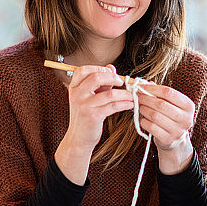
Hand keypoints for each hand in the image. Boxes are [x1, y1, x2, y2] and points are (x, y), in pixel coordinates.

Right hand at [55, 64, 133, 184]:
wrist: (78, 139)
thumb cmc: (85, 116)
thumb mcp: (89, 97)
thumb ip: (100, 82)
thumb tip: (111, 67)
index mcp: (74, 87)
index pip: (83, 70)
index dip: (99, 69)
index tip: (110, 73)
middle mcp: (76, 94)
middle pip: (96, 77)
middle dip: (113, 78)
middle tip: (122, 82)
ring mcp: (84, 105)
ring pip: (109, 93)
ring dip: (124, 94)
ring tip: (132, 95)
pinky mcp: (93, 116)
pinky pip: (113, 106)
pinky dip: (125, 104)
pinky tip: (130, 104)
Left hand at [136, 83, 194, 174]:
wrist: (175, 140)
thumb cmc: (170, 117)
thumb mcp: (170, 103)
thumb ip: (159, 93)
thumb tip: (145, 83)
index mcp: (188, 106)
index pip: (168, 92)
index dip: (152, 89)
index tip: (141, 87)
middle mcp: (186, 118)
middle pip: (161, 104)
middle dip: (146, 99)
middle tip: (137, 97)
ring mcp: (177, 130)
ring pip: (155, 116)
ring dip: (144, 109)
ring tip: (140, 107)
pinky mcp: (168, 139)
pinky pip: (151, 127)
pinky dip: (144, 121)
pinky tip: (143, 119)